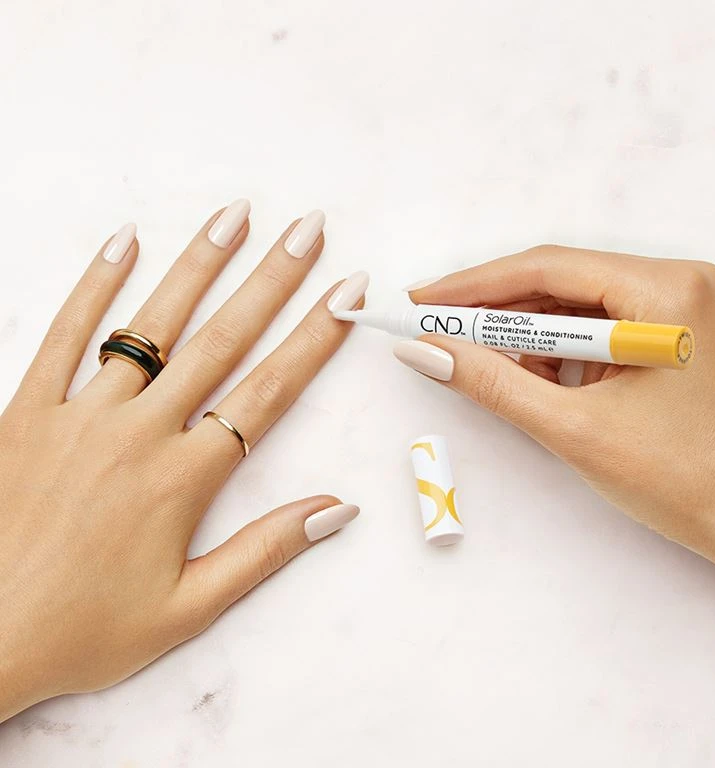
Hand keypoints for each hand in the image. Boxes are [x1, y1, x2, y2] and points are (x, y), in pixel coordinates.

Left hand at [0, 201, 365, 721]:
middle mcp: (138, 432)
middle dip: (272, 280)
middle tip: (307, 230)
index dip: (314, 338)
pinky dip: (95, 285)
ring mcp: (79, 414)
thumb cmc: (84, 630)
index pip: (268, 393)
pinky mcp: (25, 410)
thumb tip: (338, 508)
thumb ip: (265, 550)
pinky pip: (66, 335)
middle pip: (221, 341)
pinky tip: (125, 241)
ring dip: (198, 265)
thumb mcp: (187, 608)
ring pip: (152, 325)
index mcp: (183, 479)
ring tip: (235, 216)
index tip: (347, 295)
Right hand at [397, 246, 714, 597]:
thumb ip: (492, 383)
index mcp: (666, 292)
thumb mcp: (572, 429)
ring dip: (522, 337)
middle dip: (494, 314)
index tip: (422, 301)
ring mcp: (677, 309)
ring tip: (476, 364)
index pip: (547, 269)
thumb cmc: (683, 480)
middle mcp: (677, 284)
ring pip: (573, 307)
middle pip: (559, 283)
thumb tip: (426, 352)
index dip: (474, 286)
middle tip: (435, 333)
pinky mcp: (669, 335)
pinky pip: (595, 328)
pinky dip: (554, 353)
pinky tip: (525, 378)